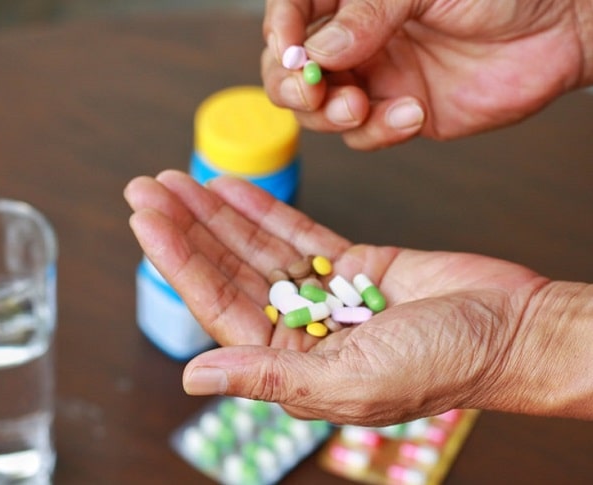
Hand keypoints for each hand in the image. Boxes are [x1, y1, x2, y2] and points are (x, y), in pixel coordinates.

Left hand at [125, 170, 565, 425]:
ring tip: (177, 180)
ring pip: (255, 247)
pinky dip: (265, 209)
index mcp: (290, 364)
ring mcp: (322, 294)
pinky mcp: (352, 265)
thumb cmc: (444, 365)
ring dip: (216, 213)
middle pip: (227, 270)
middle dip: (185, 228)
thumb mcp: (350, 379)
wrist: (513, 330)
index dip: (178, 260)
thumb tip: (193, 378)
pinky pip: (297, 233)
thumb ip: (269, 377)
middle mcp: (298, 329)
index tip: (147, 221)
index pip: (217, 304)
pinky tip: (232, 187)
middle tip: (146, 188)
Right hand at [262, 0, 592, 149]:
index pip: (292, 12)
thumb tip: (318, 51)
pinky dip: (378, 132)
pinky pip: (366, 136)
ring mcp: (376, 77)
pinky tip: (410, 113)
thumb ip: (368, 14)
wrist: (561, 27)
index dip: (281, 34)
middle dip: (291, 86)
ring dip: (329, 114)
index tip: (288, 51)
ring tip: (358, 106)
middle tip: (311, 92)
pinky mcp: (400, 113)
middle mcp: (357, 38)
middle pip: (291, 69)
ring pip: (320, 109)